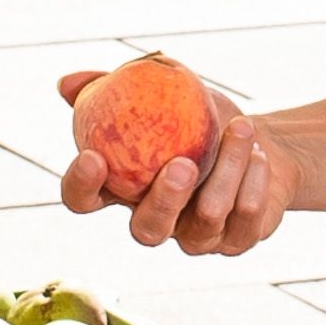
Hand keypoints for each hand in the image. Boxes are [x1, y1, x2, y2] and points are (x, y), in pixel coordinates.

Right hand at [59, 68, 292, 253]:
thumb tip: (66, 84)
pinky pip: (244, 219)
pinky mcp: (236, 240)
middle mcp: (156, 222)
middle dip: (164, 200)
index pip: (85, 200)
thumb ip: (115, 86)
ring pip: (207, 218)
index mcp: (123, 191)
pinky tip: (259, 153)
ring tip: (243, 127)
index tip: (91, 156)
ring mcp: (197, 238)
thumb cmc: (198, 118)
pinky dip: (254, 181)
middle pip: (147, 231)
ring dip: (227, 169)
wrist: (257, 140)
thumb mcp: (160, 94)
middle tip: (182, 165)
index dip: (82, 187)